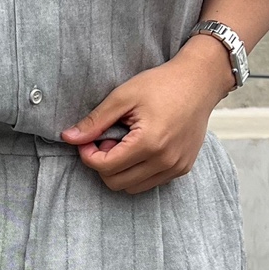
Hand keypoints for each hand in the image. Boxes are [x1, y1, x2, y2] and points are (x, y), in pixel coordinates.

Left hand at [61, 35, 234, 193]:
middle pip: (116, 183)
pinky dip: (138, 171)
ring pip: (133, 187)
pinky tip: (141, 147)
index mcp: (149, 143)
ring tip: (125, 143)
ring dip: (121, 170)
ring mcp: (176, 167)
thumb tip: (68, 138)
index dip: (88, 155)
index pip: (105, 167)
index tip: (88, 139)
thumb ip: (95, 120)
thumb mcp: (123, 96)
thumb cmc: (162, 84)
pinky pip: (151, 182)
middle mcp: (165, 161)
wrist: (200, 82)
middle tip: (107, 139)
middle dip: (104, 164)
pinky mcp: (183, 168)